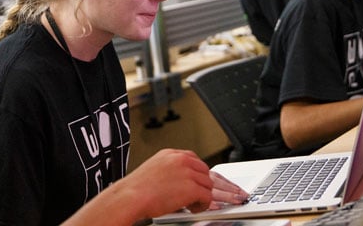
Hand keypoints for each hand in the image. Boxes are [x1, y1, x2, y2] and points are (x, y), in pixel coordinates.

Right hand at [62, 149, 248, 225]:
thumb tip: (186, 185)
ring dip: (204, 198)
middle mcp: (181, 159)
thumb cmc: (137, 190)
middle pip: (207, 172)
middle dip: (216, 186)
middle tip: (232, 194)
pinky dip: (203, 205)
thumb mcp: (154, 173)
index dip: (206, 174)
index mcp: (171, 154)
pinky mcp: (191, 186)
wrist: (130, 196)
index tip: (217, 182)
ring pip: (208, 185)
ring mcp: (187, 171)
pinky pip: (206, 197)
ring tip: (197, 205)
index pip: (197, 161)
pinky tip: (193, 208)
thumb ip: (172, 173)